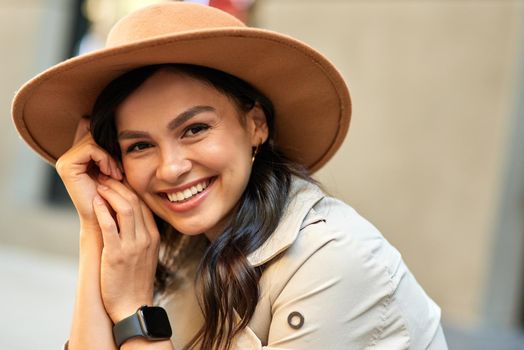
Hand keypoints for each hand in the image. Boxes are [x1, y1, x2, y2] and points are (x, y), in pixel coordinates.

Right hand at [56, 117, 121, 228]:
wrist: (107, 219)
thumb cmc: (117, 196)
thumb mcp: (118, 168)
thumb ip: (113, 149)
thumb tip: (112, 121)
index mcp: (79, 156)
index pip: (93, 131)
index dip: (110, 142)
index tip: (120, 163)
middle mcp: (69, 157)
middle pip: (94, 134)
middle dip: (111, 150)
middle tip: (120, 170)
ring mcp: (65, 161)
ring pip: (94, 140)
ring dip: (111, 157)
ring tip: (117, 174)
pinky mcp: (66, 166)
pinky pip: (92, 149)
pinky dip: (106, 159)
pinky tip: (112, 174)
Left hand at [93, 176, 159, 322]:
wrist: (132, 306)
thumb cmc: (134, 280)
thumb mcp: (144, 254)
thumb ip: (139, 234)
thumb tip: (126, 217)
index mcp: (153, 236)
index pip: (144, 203)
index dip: (129, 188)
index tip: (116, 180)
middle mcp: (146, 238)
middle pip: (136, 201)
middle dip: (119, 185)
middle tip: (104, 176)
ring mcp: (133, 246)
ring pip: (126, 208)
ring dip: (111, 193)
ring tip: (99, 185)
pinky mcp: (117, 254)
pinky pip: (111, 226)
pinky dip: (103, 210)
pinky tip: (95, 202)